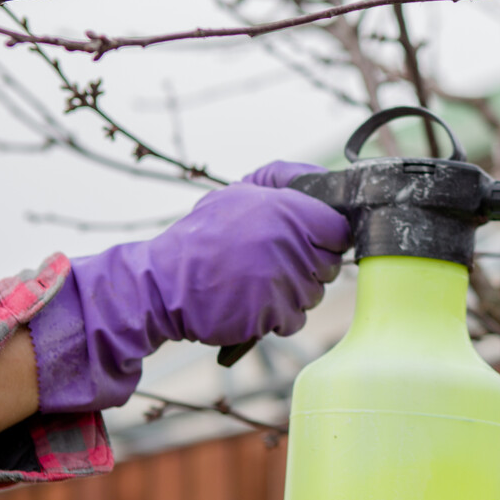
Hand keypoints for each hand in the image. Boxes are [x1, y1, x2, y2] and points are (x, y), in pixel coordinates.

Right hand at [30, 163, 349, 412]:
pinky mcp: (271, 314)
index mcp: (285, 210)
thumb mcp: (237, 194)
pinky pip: (295, 319)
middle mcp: (288, 244)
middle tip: (274, 264)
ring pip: (314, 294)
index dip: (328, 238)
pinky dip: (278, 317)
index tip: (311, 243)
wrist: (161, 285)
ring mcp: (282, 281)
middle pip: (330, 265)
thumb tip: (316, 180)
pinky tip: (253, 303)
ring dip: (292, 293)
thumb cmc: (200, 240)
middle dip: (309, 268)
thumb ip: (280, 183)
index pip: (338, 229)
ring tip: (257, 283)